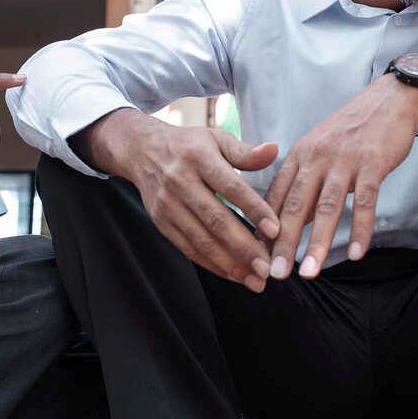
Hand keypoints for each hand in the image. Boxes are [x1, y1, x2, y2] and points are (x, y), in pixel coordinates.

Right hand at [101, 113, 280, 289]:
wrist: (141, 151)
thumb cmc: (189, 145)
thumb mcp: (216, 138)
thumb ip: (245, 151)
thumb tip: (273, 150)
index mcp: (199, 158)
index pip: (231, 187)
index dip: (254, 209)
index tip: (275, 229)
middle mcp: (180, 182)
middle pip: (215, 220)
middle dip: (243, 247)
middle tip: (267, 267)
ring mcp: (168, 205)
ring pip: (202, 240)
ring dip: (230, 264)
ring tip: (255, 280)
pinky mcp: (161, 222)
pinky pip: (189, 248)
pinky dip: (212, 264)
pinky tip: (234, 275)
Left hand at [264, 76, 417, 278]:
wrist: (389, 100)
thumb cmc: (352, 130)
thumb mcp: (320, 149)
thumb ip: (305, 182)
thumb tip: (292, 220)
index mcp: (299, 155)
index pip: (276, 197)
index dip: (265, 229)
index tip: (256, 256)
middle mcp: (316, 157)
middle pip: (296, 205)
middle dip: (283, 243)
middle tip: (275, 274)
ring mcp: (344, 160)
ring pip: (326, 207)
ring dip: (316, 243)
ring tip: (308, 273)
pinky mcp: (372, 163)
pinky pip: (365, 201)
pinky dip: (359, 229)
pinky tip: (354, 253)